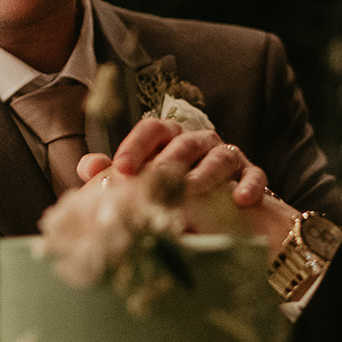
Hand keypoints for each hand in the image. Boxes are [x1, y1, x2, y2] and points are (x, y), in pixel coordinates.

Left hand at [77, 118, 267, 206]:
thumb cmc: (176, 192)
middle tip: (155, 177)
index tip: (122, 169)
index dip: (136, 145)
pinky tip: (239, 199)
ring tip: (194, 187)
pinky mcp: (250, 174)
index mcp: (169, 140)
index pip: (152, 129)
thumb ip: (115, 174)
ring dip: (206, 171)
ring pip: (219, 155)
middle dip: (169, 158)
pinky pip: (253, 175)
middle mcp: (198, 142)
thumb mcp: (145, 183)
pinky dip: (248, 185)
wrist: (222, 211)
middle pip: (185, 141)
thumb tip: (88, 167)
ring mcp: (227, 156)